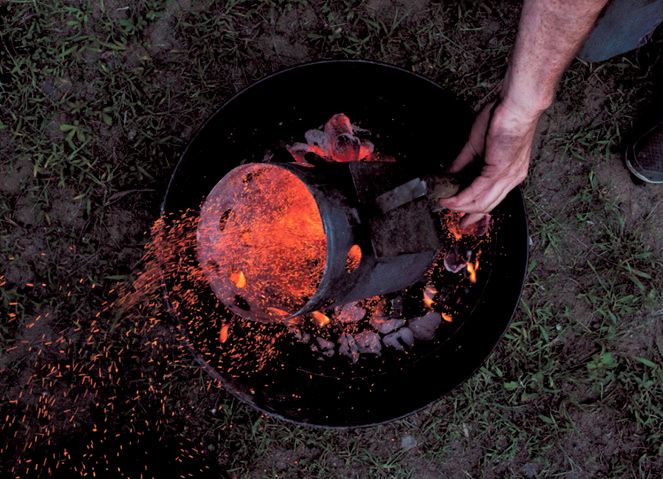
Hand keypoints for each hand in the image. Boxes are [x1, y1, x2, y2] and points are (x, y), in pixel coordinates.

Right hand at [438, 98, 541, 226]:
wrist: (516, 106)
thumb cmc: (502, 117)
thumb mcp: (477, 144)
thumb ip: (463, 162)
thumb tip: (449, 173)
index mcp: (510, 172)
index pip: (493, 198)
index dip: (478, 212)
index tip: (465, 219)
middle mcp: (512, 178)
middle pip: (488, 205)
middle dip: (469, 214)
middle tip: (454, 218)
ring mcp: (506, 176)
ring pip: (483, 202)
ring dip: (461, 206)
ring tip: (446, 204)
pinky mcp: (499, 170)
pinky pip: (478, 190)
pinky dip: (462, 196)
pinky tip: (451, 198)